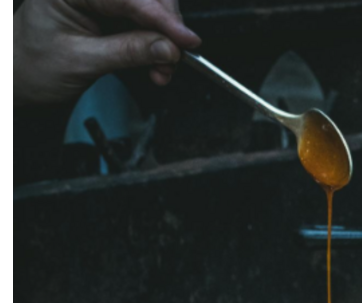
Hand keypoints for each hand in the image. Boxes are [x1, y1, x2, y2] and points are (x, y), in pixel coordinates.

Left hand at [13, 0, 201, 106]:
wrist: (19, 80)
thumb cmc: (34, 66)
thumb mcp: (83, 61)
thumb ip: (128, 52)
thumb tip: (169, 48)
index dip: (161, 17)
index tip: (186, 39)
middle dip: (166, 27)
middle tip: (174, 57)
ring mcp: (101, 2)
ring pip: (151, 10)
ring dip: (165, 39)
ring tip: (162, 68)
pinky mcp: (112, 15)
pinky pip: (146, 24)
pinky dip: (158, 45)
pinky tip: (157, 64)